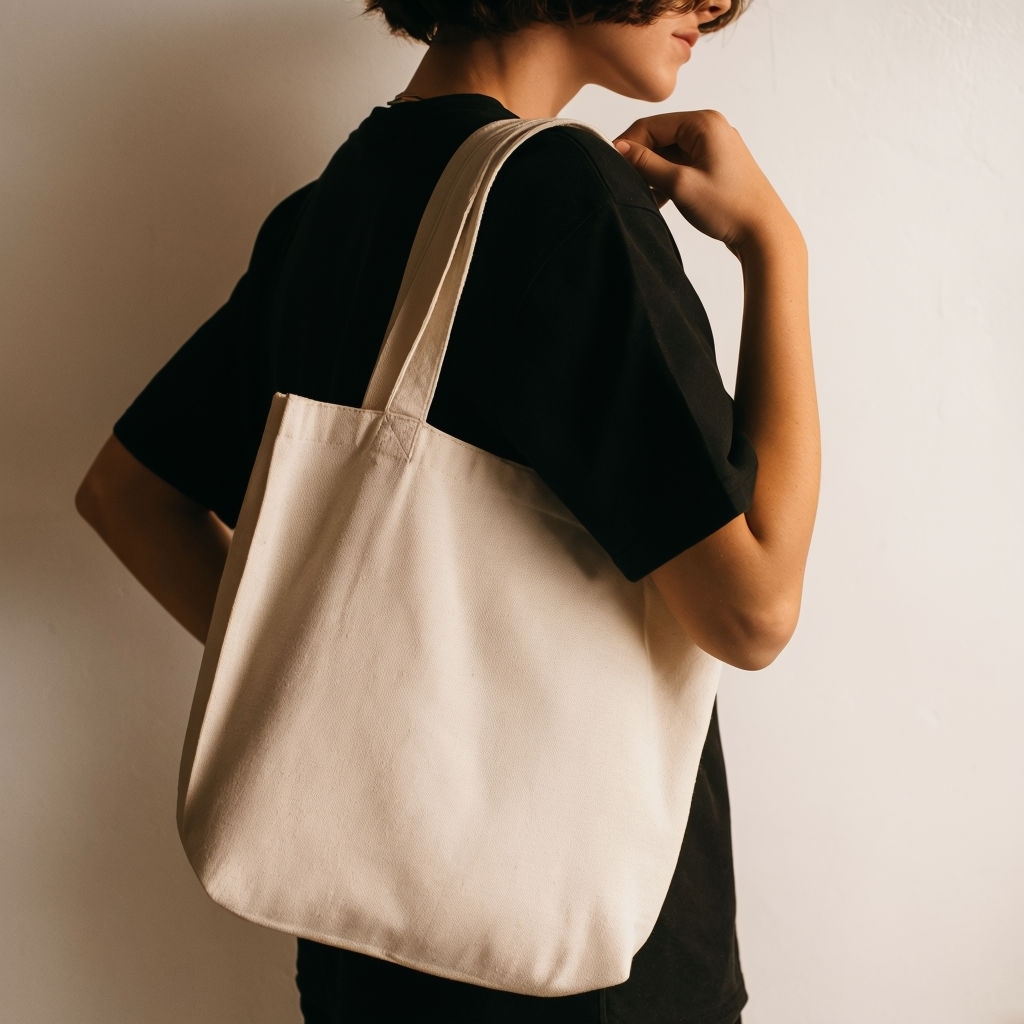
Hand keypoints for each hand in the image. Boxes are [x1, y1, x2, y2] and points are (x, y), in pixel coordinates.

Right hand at [614, 110, 798, 256]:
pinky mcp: (717, 165)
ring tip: (646, 196)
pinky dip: (669, 179)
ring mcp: (716, 146)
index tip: (610, 168)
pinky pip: (683, 164)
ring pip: (670, 152)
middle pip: (661, 136)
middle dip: (642, 160)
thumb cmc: (728, 207)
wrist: (764, 233)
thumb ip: (646, 164)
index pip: (651, 125)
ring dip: (654, 172)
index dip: (627, 145)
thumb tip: (618, 147)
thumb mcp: (679, 184)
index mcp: (704, 123)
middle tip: (627, 185)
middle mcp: (711, 127)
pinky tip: (661, 200)